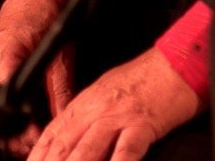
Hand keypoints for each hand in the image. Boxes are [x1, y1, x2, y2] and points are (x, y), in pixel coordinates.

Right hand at [0, 0, 75, 157]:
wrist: (30, 0)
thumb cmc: (44, 22)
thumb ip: (60, 93)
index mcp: (3, 58)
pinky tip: (17, 123)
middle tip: (33, 141)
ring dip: (4, 128)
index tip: (35, 137)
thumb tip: (62, 122)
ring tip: (26, 136)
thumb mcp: (59, 59)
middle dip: (11, 133)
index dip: (21, 126)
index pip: (6, 104)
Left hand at [26, 47, 199, 160]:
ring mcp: (119, 118)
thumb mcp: (107, 91)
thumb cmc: (147, 77)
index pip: (52, 134)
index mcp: (86, 103)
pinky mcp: (143, 125)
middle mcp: (97, 110)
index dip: (38, 155)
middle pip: (64, 146)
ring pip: (87, 151)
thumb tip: (71, 140)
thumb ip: (87, 117)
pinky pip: (126, 151)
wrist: (176, 62)